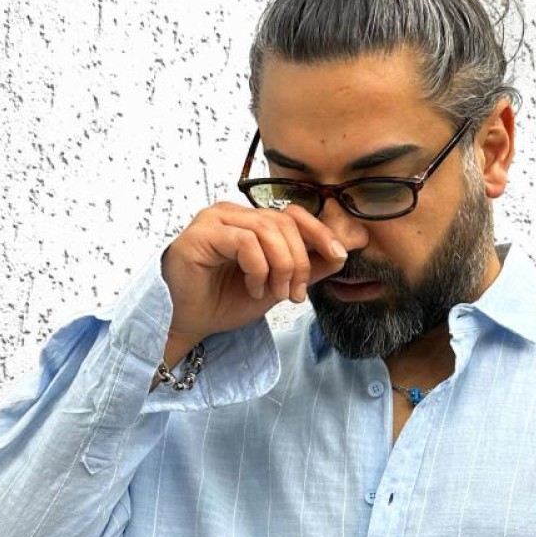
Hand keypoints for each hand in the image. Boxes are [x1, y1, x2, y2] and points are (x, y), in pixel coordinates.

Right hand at [159, 197, 349, 353]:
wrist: (192, 323)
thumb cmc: (226, 301)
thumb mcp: (278, 285)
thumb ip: (307, 268)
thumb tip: (342, 252)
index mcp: (251, 220)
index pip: (293, 214)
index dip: (320, 233)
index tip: (338, 257)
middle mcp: (233, 213)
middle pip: (284, 223)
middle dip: (298, 262)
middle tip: (294, 294)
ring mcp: (215, 220)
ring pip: (266, 230)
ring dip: (280, 267)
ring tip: (275, 294)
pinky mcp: (201, 234)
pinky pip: (245, 242)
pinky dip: (257, 268)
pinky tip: (253, 288)